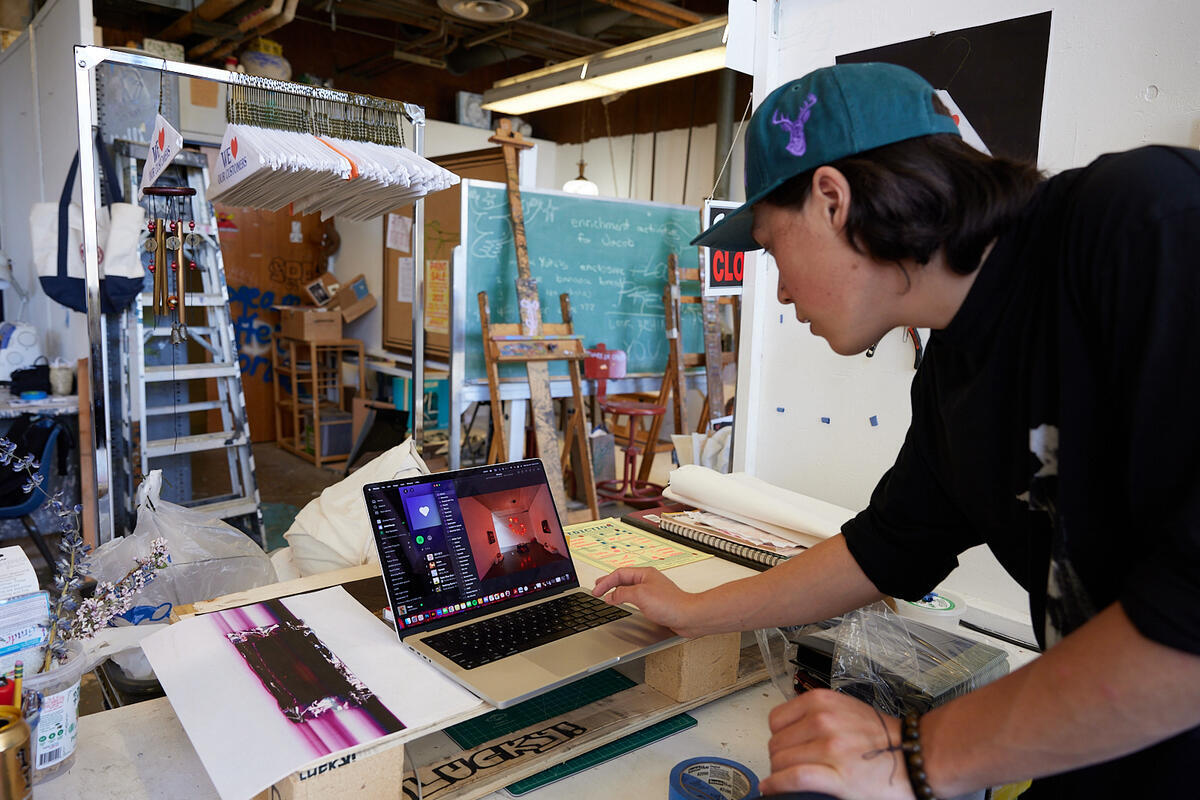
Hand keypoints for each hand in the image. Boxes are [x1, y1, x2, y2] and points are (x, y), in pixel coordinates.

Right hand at [591, 567, 705, 636]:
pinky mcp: (655, 602)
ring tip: (607, 595)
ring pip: (629, 588)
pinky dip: (625, 599)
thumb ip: (622, 594)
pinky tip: (625, 603)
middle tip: (597, 587)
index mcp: (645, 574)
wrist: (688, 616)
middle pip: (623, 578)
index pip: (619, 574)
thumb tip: (611, 596)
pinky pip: (635, 597)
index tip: (596, 590)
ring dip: (616, 591)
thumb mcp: (640, 595)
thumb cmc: (671, 604)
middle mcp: (648, 580)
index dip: (605, 582)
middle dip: (609, 583)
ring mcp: (652, 591)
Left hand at [759, 689, 914, 799]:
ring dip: (781, 773)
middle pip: (777, 743)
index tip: (783, 745)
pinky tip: (772, 788)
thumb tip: (791, 731)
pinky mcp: (837, 775)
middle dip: (781, 757)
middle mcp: (823, 721)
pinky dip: (778, 784)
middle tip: (792, 765)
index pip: (776, 720)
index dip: (778, 737)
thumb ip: (817, 714)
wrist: (917, 755)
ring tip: (790, 778)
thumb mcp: (845, 710)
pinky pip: (794, 778)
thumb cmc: (885, 737)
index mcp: (823, 702)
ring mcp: (830, 748)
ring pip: (782, 761)